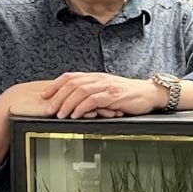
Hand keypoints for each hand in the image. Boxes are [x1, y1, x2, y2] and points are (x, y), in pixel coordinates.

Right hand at [0, 81, 121, 119]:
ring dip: (101, 108)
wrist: (14, 105)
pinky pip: (75, 108)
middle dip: (107, 102)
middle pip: (92, 96)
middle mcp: (67, 94)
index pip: (89, 93)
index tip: (116, 102)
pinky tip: (98, 115)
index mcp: (68, 93)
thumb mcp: (50, 106)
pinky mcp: (57, 105)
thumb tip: (76, 112)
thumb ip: (63, 106)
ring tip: (115, 112)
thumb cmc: (29, 107)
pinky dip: (88, 112)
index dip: (103, 97)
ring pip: (86, 102)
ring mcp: (63, 99)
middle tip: (122, 106)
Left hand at [38, 72, 163, 118]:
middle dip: (57, 96)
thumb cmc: (128, 95)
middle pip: (72, 83)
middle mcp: (99, 79)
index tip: (43, 95)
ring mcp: (106, 86)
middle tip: (48, 108)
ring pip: (80, 91)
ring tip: (59, 114)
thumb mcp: (107, 91)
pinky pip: (94, 100)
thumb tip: (75, 103)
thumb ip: (92, 94)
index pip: (70, 77)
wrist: (149, 93)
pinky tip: (76, 114)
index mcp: (95, 77)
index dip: (55, 85)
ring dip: (67, 103)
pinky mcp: (113, 96)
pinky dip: (82, 107)